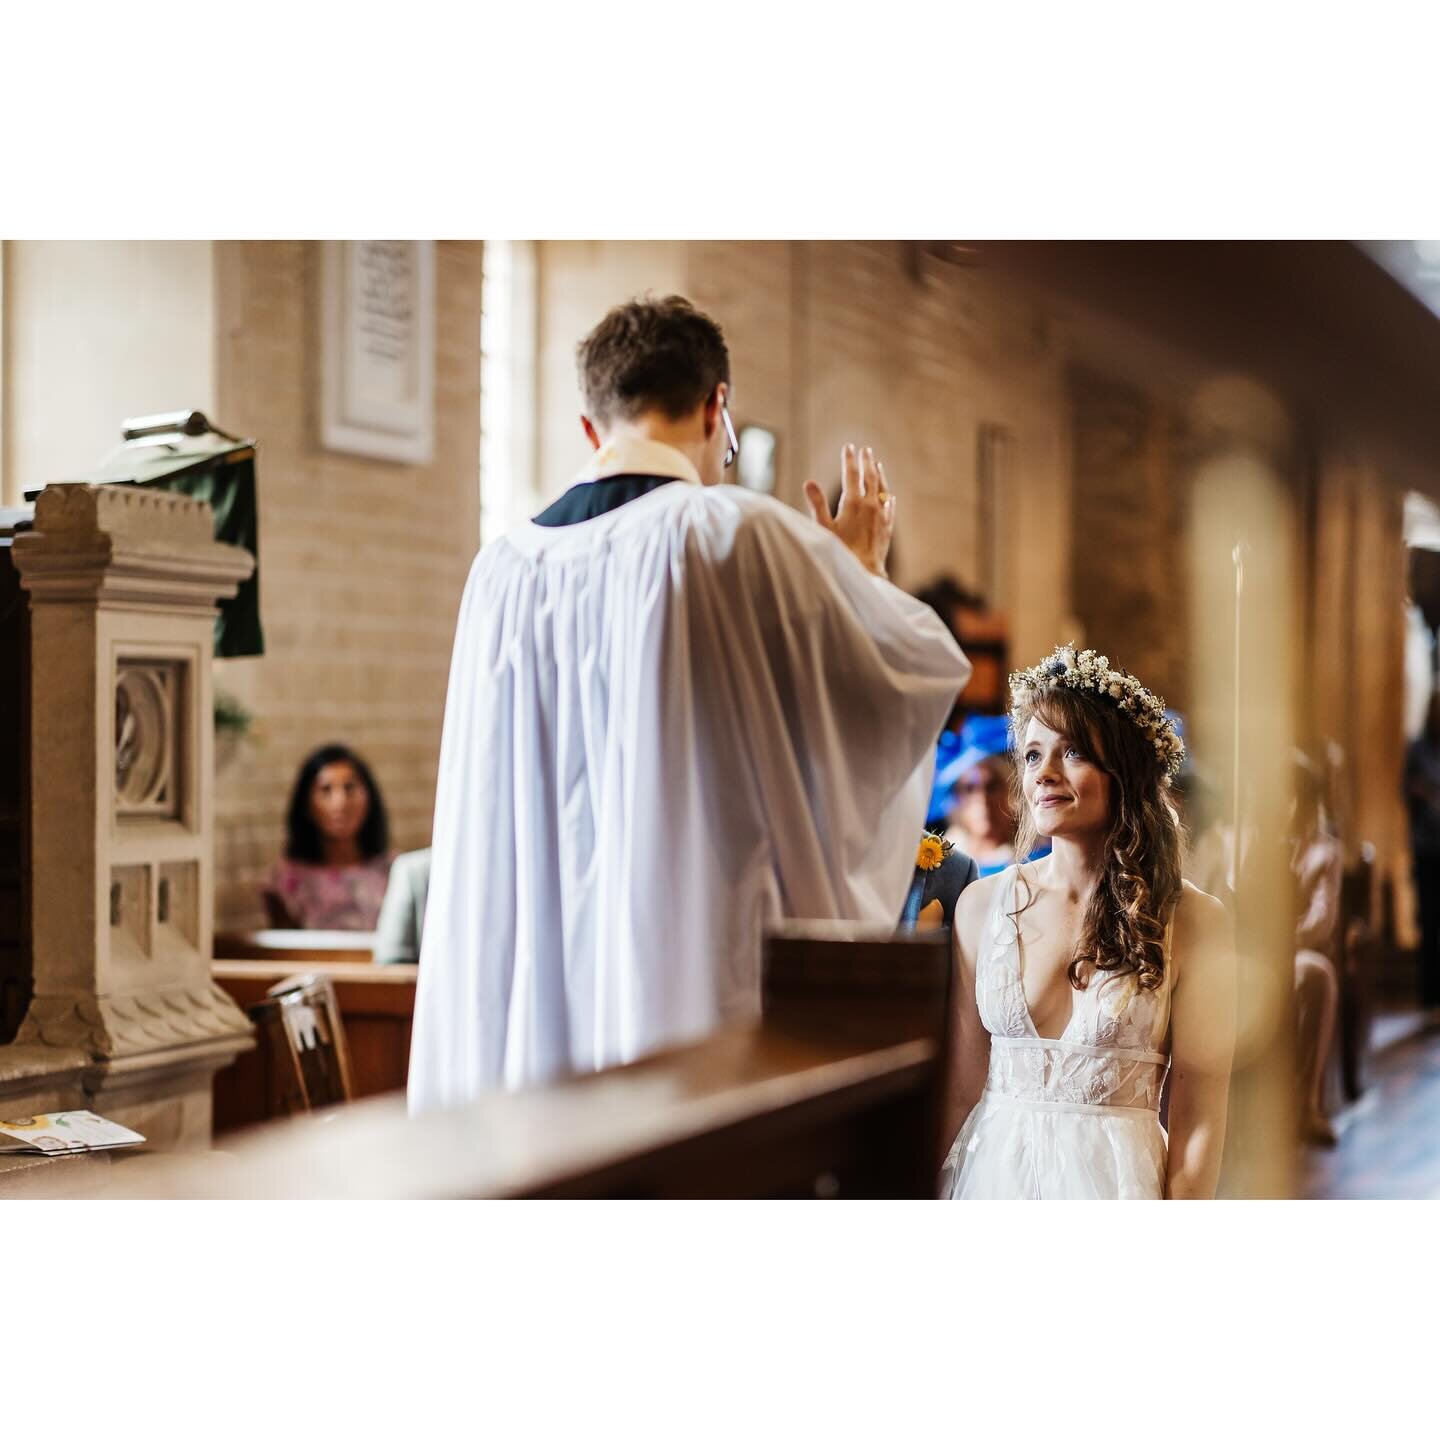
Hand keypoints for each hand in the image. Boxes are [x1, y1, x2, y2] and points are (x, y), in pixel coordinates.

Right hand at [803, 444, 894, 576]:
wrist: (865, 572)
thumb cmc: (841, 552)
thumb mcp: (823, 528)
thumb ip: (817, 504)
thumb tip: (808, 482)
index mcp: (853, 502)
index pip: (851, 474)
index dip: (849, 459)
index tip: (848, 447)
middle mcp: (870, 505)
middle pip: (870, 477)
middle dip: (866, 462)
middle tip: (864, 450)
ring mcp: (881, 516)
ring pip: (882, 489)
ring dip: (879, 475)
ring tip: (877, 464)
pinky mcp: (887, 528)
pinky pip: (890, 507)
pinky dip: (887, 497)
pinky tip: (889, 496)